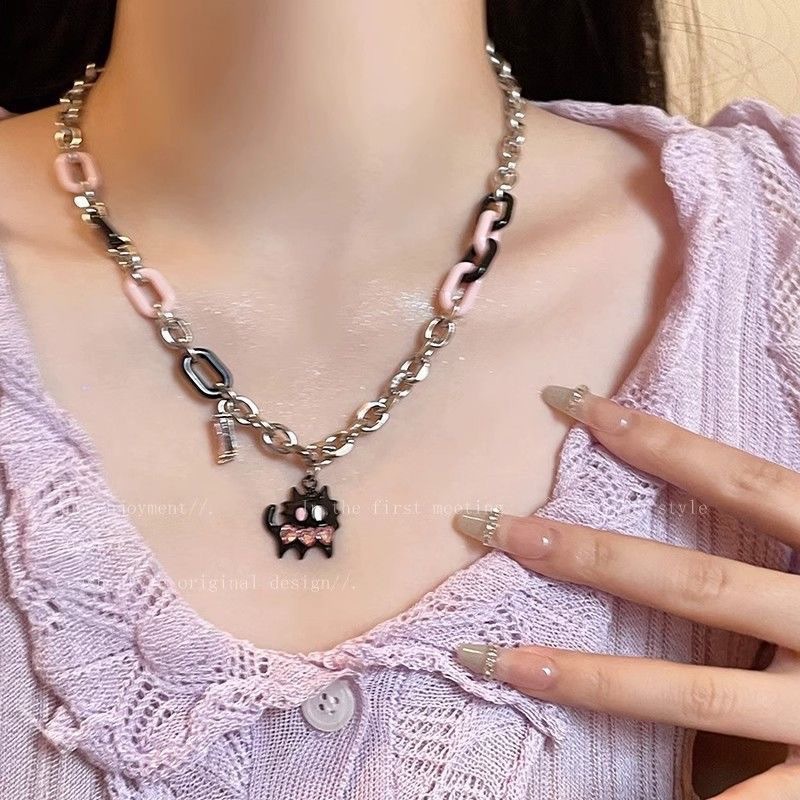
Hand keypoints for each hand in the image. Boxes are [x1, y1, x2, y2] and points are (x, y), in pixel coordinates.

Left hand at [452, 384, 799, 798]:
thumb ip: (791, 509)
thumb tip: (730, 470)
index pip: (739, 482)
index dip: (657, 442)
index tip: (571, 405)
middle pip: (689, 583)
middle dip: (582, 555)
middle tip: (483, 527)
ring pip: (693, 695)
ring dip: (586, 677)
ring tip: (494, 657)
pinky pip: (752, 792)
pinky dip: (693, 794)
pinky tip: (616, 787)